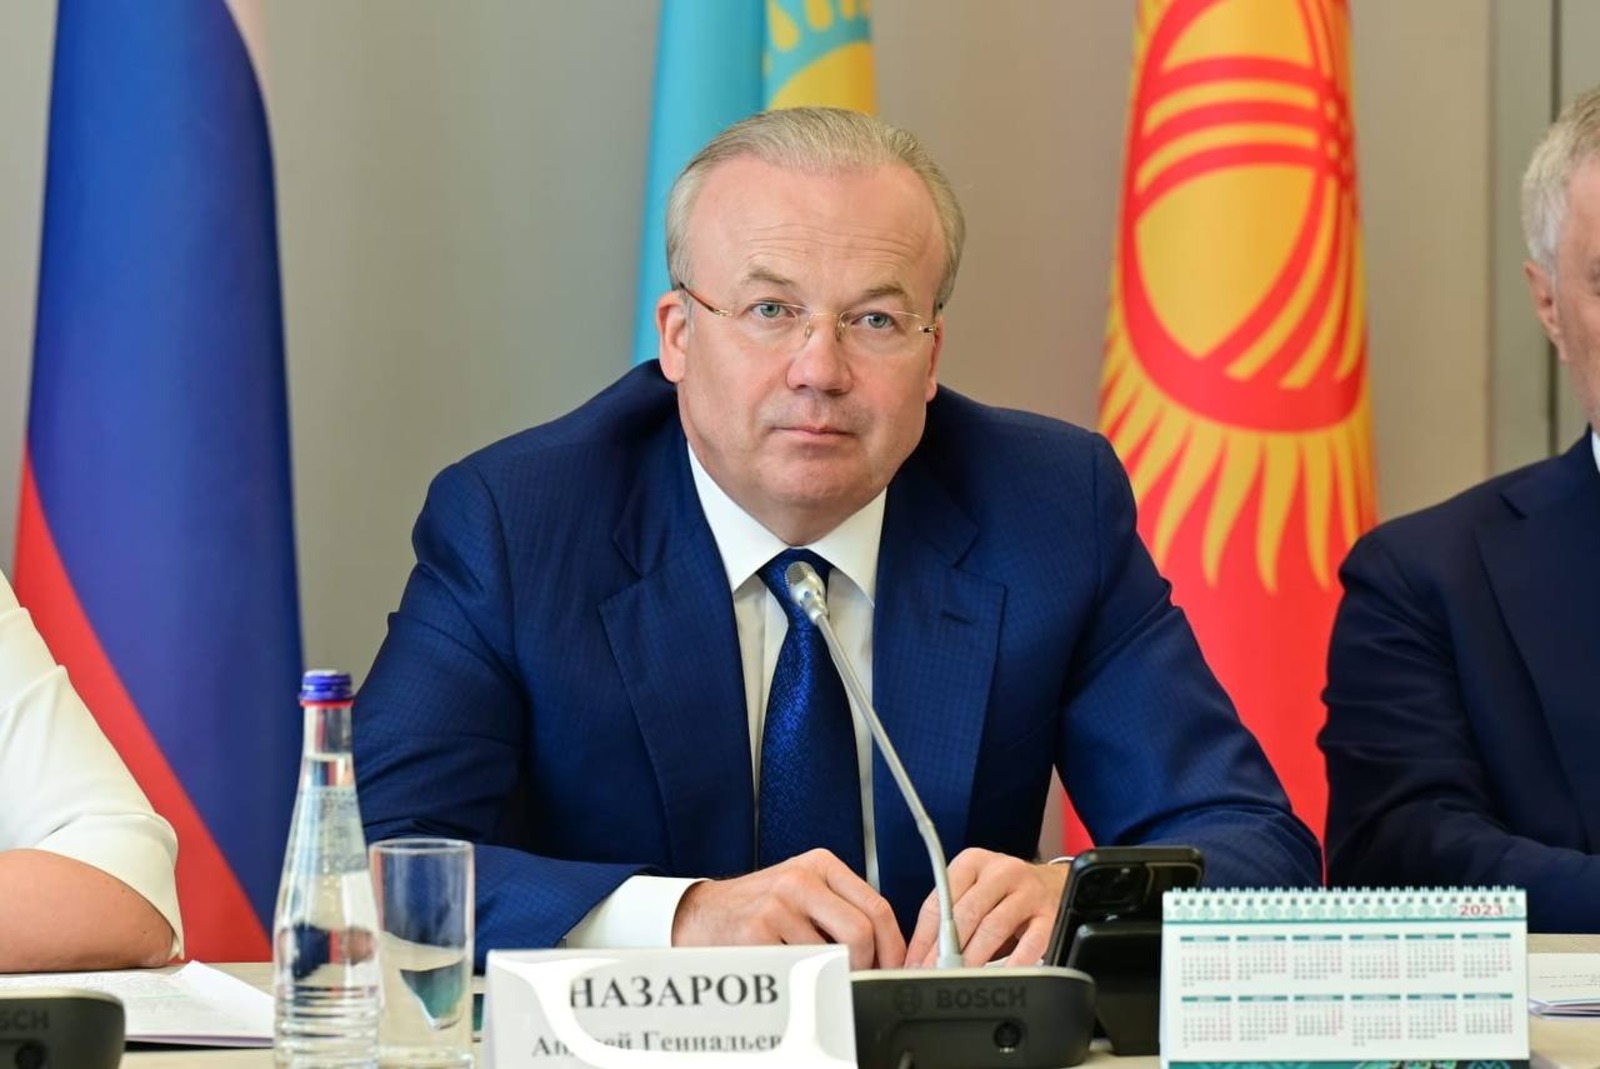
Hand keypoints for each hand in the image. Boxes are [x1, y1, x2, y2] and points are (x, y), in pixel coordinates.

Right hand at [671, 848, 905, 969]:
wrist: (702, 914)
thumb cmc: (759, 906)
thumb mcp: (803, 889)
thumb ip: (842, 905)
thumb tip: (886, 947)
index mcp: (820, 864)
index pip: (877, 906)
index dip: (892, 945)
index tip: (892, 965)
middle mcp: (801, 879)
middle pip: (861, 932)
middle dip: (865, 965)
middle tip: (857, 978)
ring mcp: (778, 905)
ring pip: (832, 956)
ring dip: (829, 974)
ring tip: (812, 970)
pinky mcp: (758, 933)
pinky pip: (800, 968)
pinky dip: (801, 978)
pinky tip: (786, 968)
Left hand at [904, 848, 1068, 966]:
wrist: (1055, 885)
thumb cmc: (1006, 895)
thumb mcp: (975, 894)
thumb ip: (950, 918)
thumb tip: (922, 958)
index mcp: (972, 862)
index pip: (939, 901)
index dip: (924, 937)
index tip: (915, 964)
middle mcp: (1000, 871)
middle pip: (966, 912)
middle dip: (946, 950)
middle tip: (935, 974)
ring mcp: (1028, 890)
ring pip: (994, 926)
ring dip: (975, 957)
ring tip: (962, 978)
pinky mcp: (1050, 913)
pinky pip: (1031, 942)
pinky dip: (1015, 962)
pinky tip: (1004, 976)